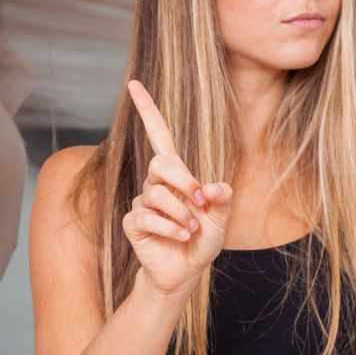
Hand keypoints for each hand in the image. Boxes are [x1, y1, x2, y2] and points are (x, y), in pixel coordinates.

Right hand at [123, 80, 232, 299]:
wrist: (186, 270)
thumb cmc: (203, 238)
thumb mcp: (222, 216)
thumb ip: (222, 198)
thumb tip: (212, 188)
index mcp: (177, 173)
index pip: (159, 134)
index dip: (148, 109)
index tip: (134, 83)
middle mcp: (156, 183)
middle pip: (160, 164)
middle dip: (184, 181)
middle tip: (200, 203)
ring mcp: (142, 202)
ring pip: (156, 195)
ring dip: (181, 215)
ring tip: (191, 229)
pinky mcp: (133, 223)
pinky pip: (148, 218)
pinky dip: (171, 229)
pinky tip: (181, 237)